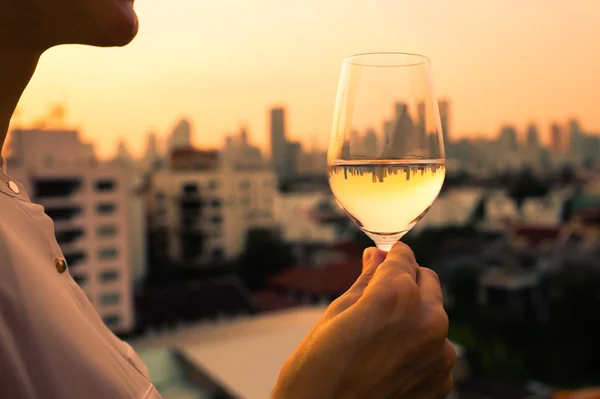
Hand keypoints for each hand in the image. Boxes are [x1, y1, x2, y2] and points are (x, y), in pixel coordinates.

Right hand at [272, 242, 455, 398]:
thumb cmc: (316, 372)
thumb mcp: (335, 315)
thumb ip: (365, 282)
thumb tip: (375, 256)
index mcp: (396, 296)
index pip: (403, 257)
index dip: (388, 256)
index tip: (380, 259)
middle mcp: (427, 320)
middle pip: (426, 281)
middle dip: (405, 282)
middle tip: (376, 298)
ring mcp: (439, 354)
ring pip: (433, 315)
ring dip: (414, 316)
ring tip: (378, 339)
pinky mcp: (442, 380)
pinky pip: (435, 348)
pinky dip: (417, 347)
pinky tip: (388, 361)